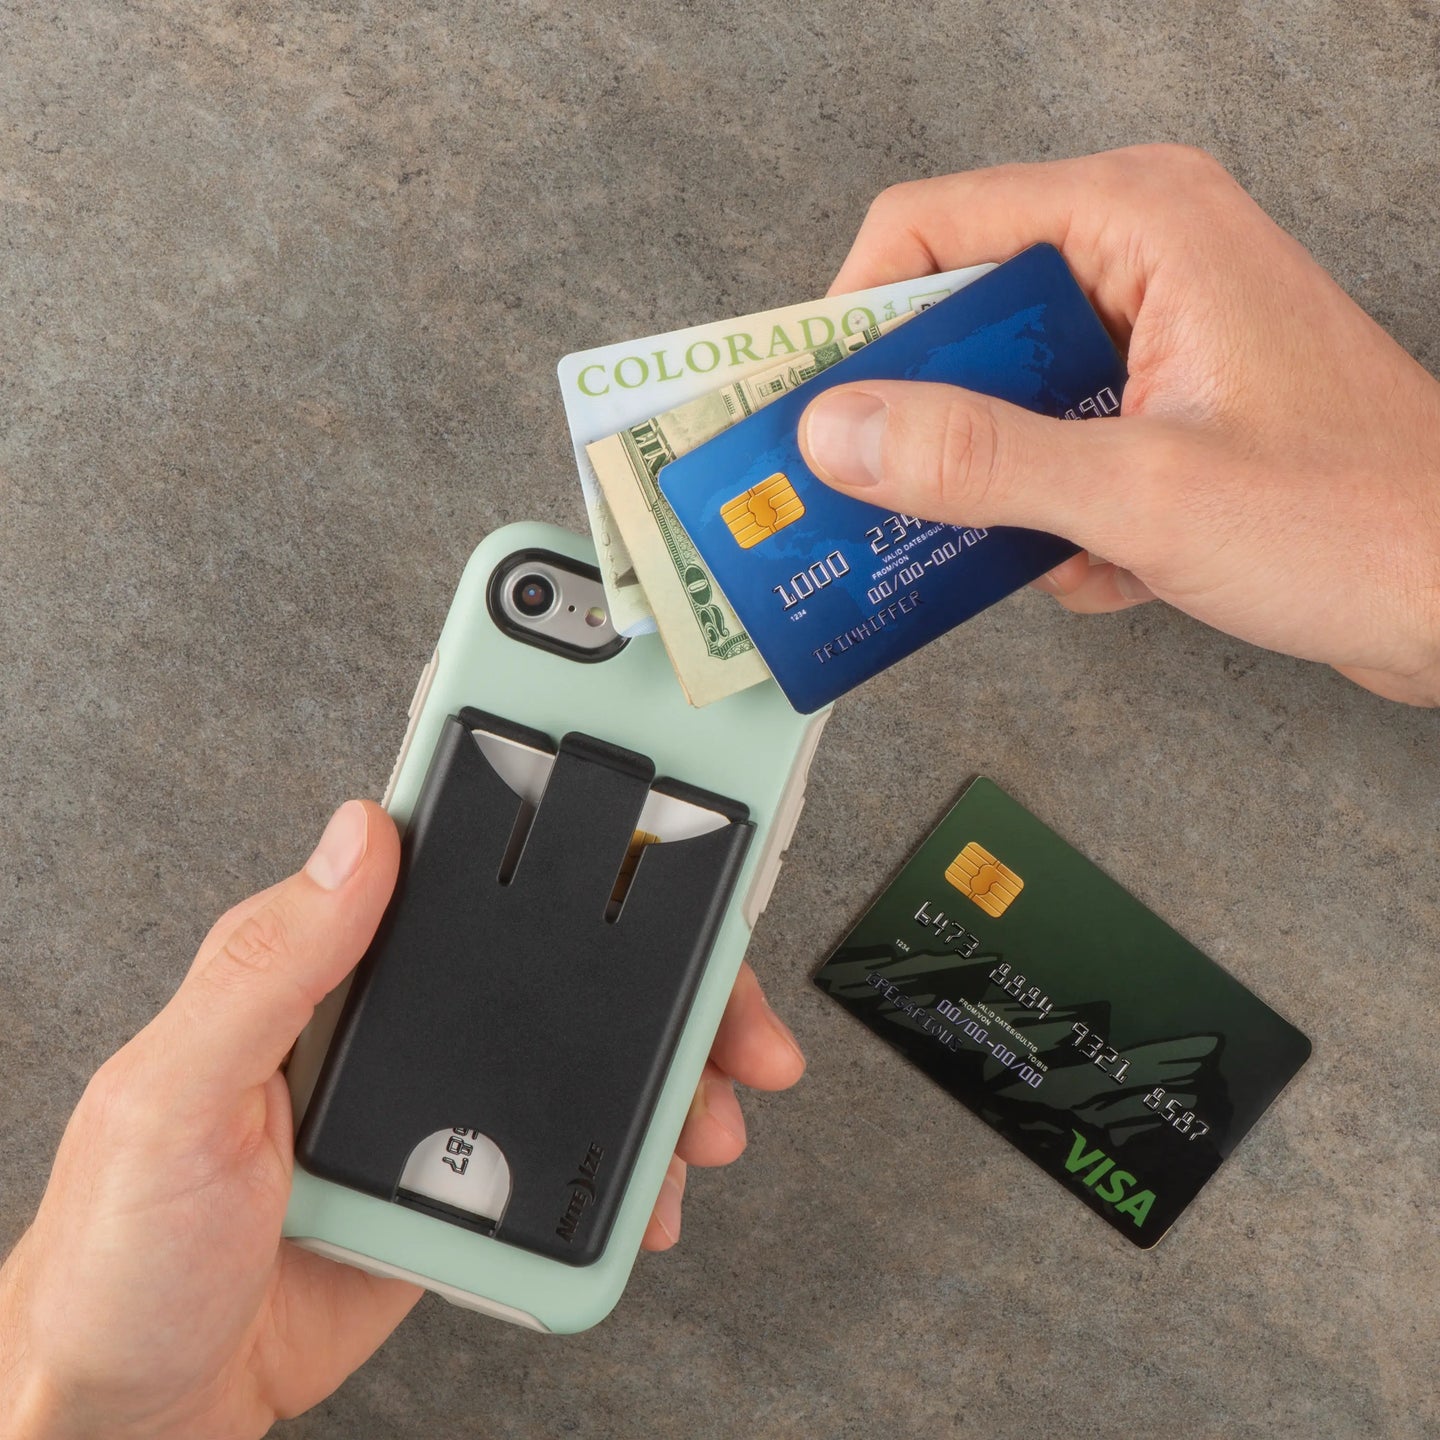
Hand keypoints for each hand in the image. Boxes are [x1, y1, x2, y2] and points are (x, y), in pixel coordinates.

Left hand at [0, 801, 804, 1438]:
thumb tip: (361, 834)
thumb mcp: (176, 1094)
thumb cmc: (123, 1248)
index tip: (661, 838)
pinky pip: (570, 1159)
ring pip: (586, 1061)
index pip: (473, 873)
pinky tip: (650, 1192)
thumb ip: (271, 965)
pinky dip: (630, 1171)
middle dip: (671, 980)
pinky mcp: (464, 1186)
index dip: (572, 845)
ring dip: (669, 1080)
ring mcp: (442, 1106)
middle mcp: (402, 1022)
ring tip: (710, 1122)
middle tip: (736, 1021)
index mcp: (332, 970)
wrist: (141, 1406)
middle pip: (565, 966)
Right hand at [799, 145, 1439, 704]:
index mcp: (1137, 223)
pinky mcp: (1165, 409)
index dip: (851, 318)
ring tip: (1029, 550)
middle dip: (920, 421)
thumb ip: (976, 459)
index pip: (931, 227)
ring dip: (994, 488)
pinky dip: (1059, 520)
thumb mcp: (1139, 493)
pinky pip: (1054, 448)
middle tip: (871, 499)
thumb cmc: (1354, 524)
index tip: (799, 410)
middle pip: (961, 316)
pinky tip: (1111, 566)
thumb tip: (836, 432)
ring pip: (1003, 397)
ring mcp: (1155, 337)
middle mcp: (1141, 260)